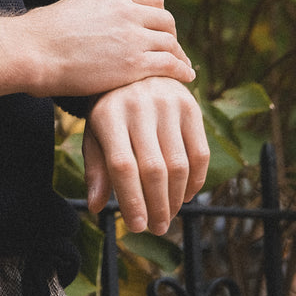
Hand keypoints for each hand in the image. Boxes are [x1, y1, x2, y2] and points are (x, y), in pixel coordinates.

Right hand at [0, 0, 193, 101]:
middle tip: (169, 50)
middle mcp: (126, 8)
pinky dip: (182, 70)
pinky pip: (171, 64)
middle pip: (165, 19)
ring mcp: (132, 34)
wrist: (34, 51)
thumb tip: (100, 23)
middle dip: (168, 35)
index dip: (156, 16)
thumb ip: (99, 10)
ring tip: (181, 66)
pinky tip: (186, 78)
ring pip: (171, 41)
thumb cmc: (44, 34)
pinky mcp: (135, 62)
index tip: (156, 29)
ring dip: (178, 54)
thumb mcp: (76, 4)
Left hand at [83, 77, 209, 234]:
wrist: (133, 68)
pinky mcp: (190, 106)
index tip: (137, 226)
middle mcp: (138, 107)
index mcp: (108, 114)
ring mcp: (167, 104)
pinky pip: (200, 152)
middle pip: (153, 169)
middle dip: (157, 206)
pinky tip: (186, 195)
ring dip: (176, 198)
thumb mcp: (95, 133)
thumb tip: (95, 205)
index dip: (132, 200)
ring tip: (169, 215)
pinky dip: (196, 180)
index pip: (123, 166)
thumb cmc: (110, 109)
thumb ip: (97, 168)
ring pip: (179, 165)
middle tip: (157, 227)